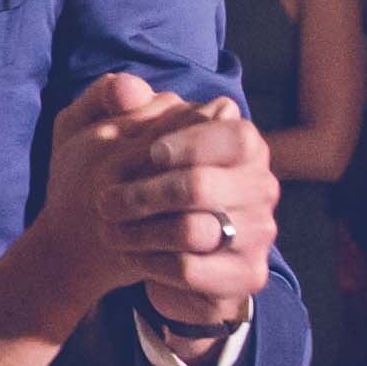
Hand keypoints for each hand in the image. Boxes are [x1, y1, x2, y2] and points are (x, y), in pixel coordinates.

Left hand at [71, 77, 281, 327]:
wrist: (144, 247)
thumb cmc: (129, 178)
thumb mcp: (110, 132)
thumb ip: (112, 98)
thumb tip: (127, 89)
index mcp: (243, 145)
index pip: (235, 136)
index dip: (191, 143)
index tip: (151, 153)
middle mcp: (261, 187)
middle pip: (202, 187)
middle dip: (143, 195)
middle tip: (105, 203)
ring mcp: (259, 233)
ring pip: (192, 231)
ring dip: (140, 232)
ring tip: (110, 231)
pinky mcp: (246, 275)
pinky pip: (192, 270)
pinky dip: (152, 264)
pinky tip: (131, 257)